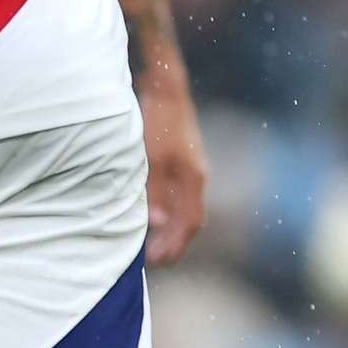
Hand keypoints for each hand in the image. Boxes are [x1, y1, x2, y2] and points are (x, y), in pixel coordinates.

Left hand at [139, 60, 210, 264]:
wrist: (166, 86)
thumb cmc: (159, 121)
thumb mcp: (152, 159)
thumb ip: (155, 191)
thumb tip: (158, 223)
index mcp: (194, 178)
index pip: (191, 223)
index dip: (177, 244)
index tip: (160, 262)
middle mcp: (197, 175)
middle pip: (190, 218)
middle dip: (174, 241)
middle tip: (152, 259)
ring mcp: (190, 166)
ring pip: (184, 206)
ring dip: (170, 226)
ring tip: (151, 241)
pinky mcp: (180, 157)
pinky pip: (178, 193)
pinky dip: (168, 209)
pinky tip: (152, 212)